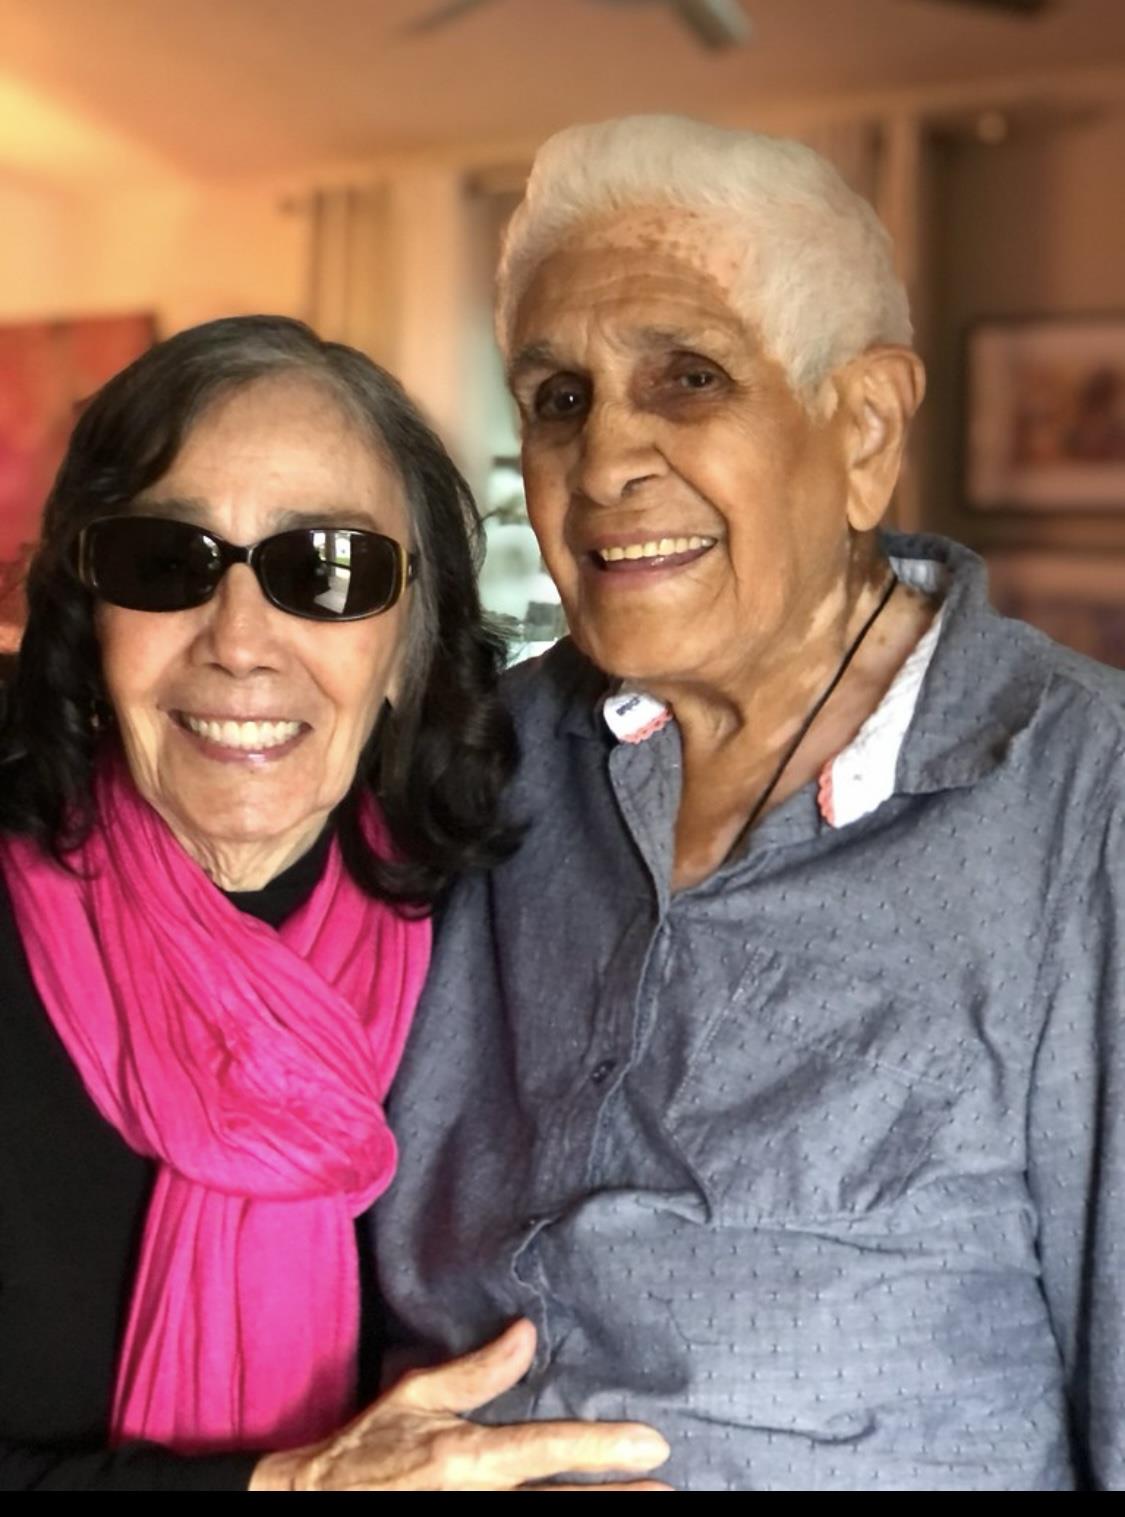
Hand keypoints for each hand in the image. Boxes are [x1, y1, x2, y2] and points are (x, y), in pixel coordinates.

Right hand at [249, 1319, 670, 1490]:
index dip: (603, 1449)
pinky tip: (584, 1513)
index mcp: (467, 1457)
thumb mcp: (417, 1397)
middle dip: (618, 1503)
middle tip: (669, 1492)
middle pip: (564, 1505)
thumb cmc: (367, 1451)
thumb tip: (526, 1333)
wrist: (315, 1501)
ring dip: (595, 1514)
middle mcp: (477, 1499)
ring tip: (645, 1505)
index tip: (653, 1445)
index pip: (548, 1450)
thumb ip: (477, 1372)